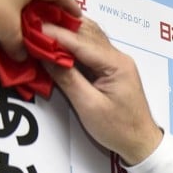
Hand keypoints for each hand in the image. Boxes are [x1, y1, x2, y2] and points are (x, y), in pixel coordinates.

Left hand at [0, 0, 80, 59]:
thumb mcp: (9, 32)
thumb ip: (19, 45)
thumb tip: (20, 55)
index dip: (69, 6)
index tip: (76, 17)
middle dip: (46, 4)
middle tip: (52, 17)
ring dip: (25, 3)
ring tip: (29, 17)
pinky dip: (8, 2)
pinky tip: (7, 13)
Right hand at [42, 18, 162, 164]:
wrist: (141, 143)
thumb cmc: (120, 130)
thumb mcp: (88, 106)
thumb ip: (66, 78)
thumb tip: (45, 56)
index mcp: (116, 64)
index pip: (80, 41)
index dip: (54, 34)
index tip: (31, 30)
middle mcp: (118, 57)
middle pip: (84, 33)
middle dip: (58, 29)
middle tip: (31, 29)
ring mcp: (115, 62)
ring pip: (87, 38)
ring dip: (64, 35)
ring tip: (40, 35)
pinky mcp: (110, 69)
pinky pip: (89, 50)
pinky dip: (72, 46)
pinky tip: (56, 47)